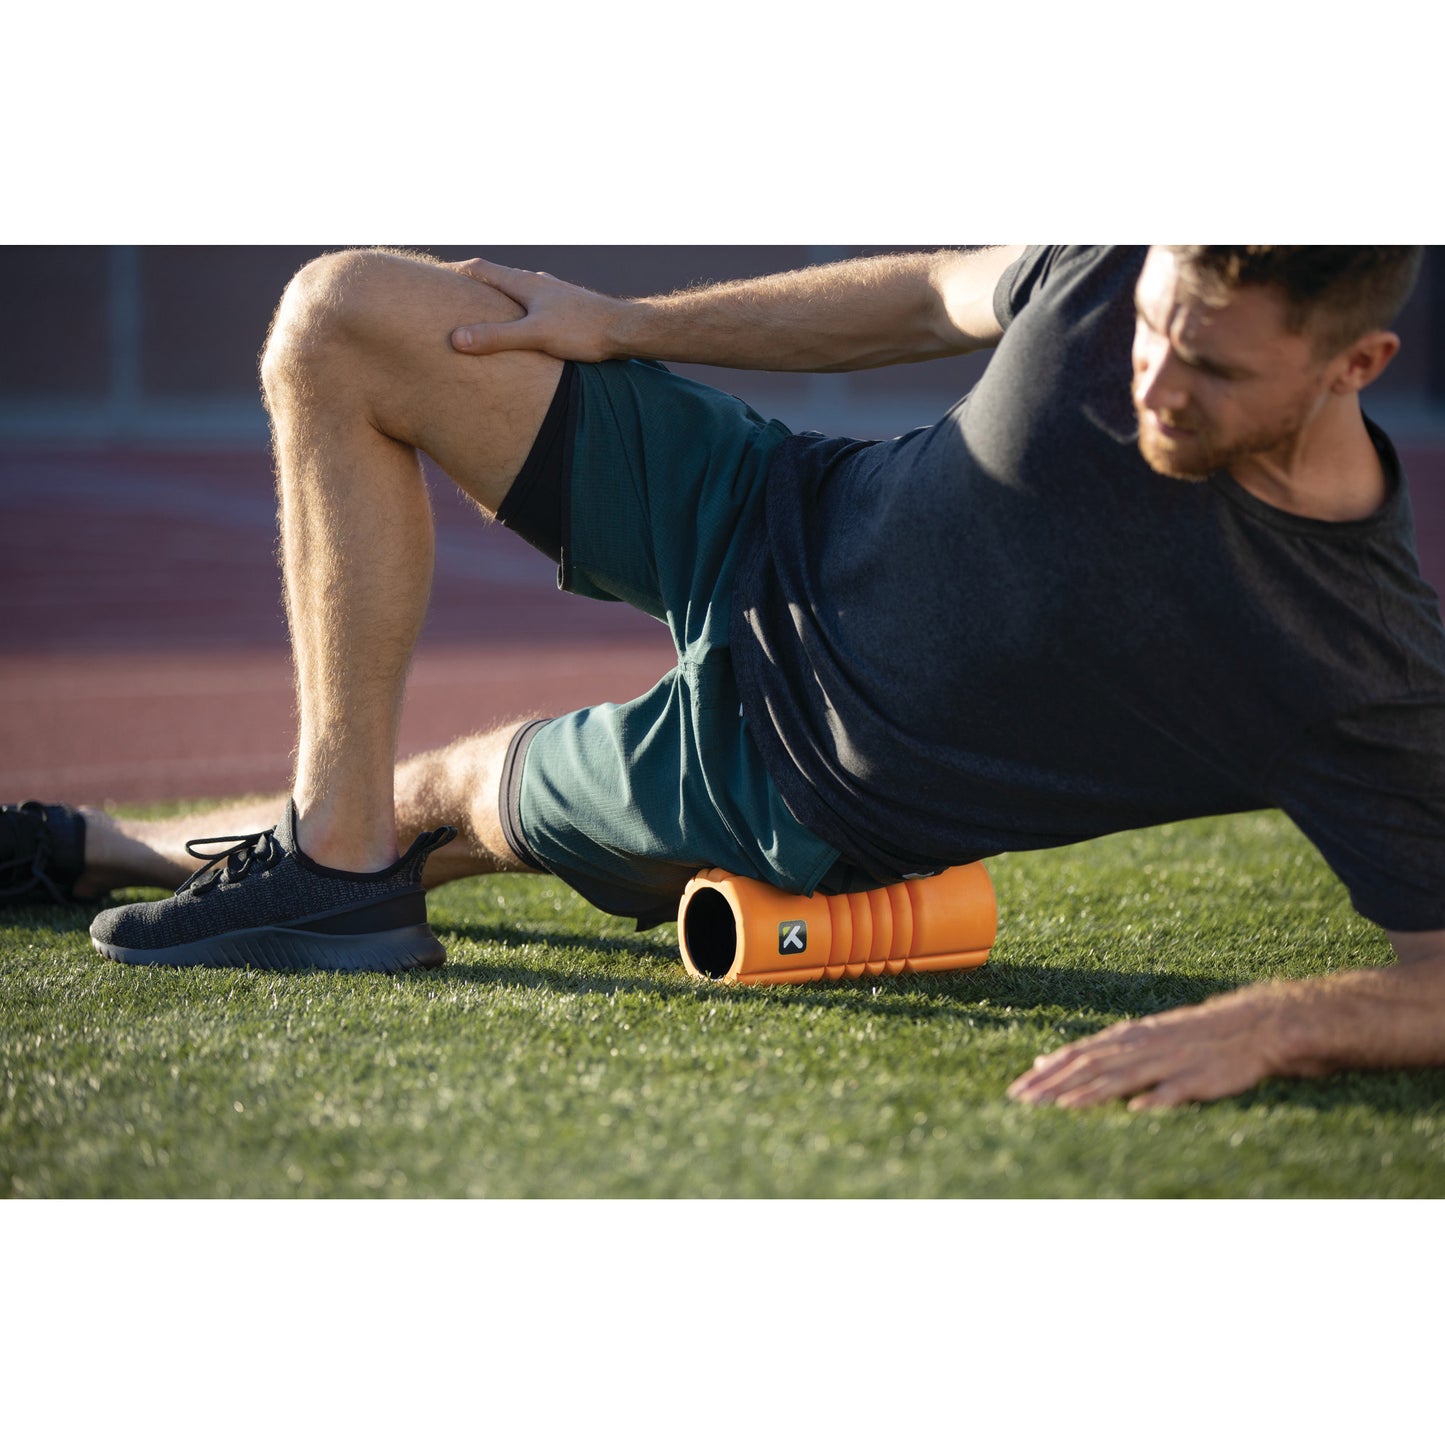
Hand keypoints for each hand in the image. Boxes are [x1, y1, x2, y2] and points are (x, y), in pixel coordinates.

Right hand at [447, 258, 626, 362]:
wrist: (626, 330)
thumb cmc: (583, 331)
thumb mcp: (535, 336)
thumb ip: (496, 338)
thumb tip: (456, 338)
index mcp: (524, 283)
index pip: (480, 268)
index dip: (454, 273)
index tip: (431, 279)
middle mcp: (536, 282)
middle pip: (496, 277)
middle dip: (471, 286)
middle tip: (449, 297)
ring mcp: (552, 294)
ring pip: (515, 291)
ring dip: (495, 298)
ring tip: (481, 313)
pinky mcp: (565, 308)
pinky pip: (531, 304)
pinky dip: (516, 311)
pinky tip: (523, 326)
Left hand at [1006, 988, 1297, 1109]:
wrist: (1246, 1026)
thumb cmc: (1183, 1037)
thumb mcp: (1133, 1038)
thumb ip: (1091, 1053)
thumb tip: (1041, 1063)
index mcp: (1123, 1039)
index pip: (1075, 1055)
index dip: (1045, 1074)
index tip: (1017, 1091)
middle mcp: (1139, 1047)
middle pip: (1090, 1066)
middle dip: (1055, 1085)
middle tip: (1024, 1102)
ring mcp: (1168, 1061)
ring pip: (1123, 1076)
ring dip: (1091, 1092)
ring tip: (1063, 1106)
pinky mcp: (1198, 1077)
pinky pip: (1173, 1089)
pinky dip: (1153, 1098)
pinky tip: (1135, 1109)